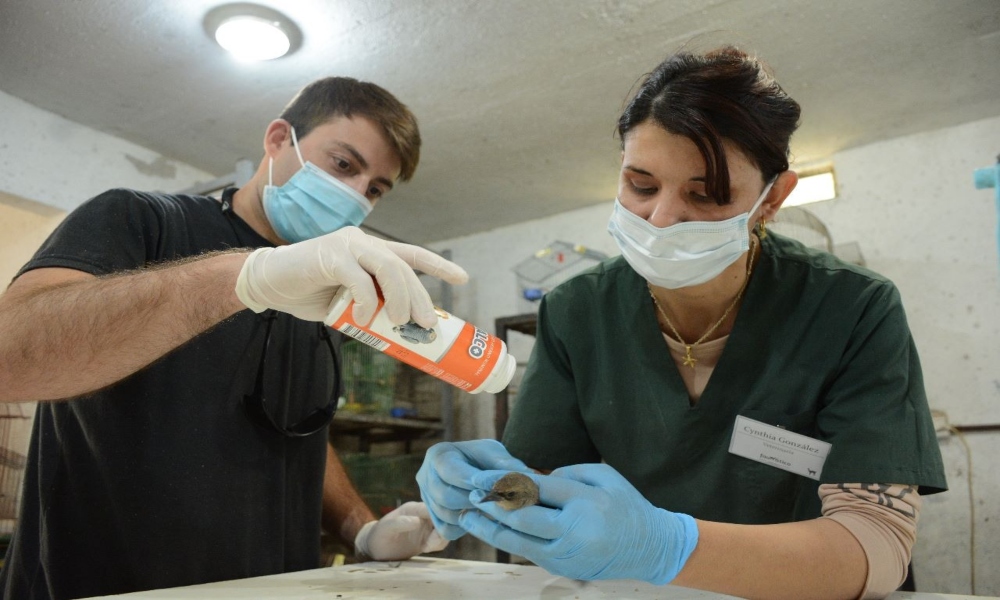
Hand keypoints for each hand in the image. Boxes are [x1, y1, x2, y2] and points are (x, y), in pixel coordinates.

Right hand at [235, 226, 467, 326]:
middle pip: (404, 268)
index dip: (439, 266)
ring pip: (389, 269)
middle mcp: (363, 242)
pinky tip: (363, 318)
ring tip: (399, 324)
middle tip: (426, 324)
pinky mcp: (330, 255)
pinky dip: (366, 303)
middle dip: (420, 297)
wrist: (268, 284)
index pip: (411, 255)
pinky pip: (359, 280)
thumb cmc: (309, 292)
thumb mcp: (348, 302)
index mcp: (370, 251)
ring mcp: (347, 245)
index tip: (462, 279)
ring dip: (400, 299)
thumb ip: (371, 307)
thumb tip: (397, 333)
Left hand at [353, 502, 448, 560]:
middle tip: (430, 544)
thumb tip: (417, 521)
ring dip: (442, 537)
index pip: (433, 508)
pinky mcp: (429, 537)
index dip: (438, 518)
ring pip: (445, 527)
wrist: (376, 549)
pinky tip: (428, 549)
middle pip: (443, 517)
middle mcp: (422, 515)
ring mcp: (427, 526)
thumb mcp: (385, 530)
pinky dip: (440, 543)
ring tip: (427, 547)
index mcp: (413, 509)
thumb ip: (399, 523)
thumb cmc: (378, 537)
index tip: (435, 533)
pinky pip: (442, 538)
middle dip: (443, 529)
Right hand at [416, 440, 531, 539]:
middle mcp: (425, 475)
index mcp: (439, 454)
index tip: (495, 488)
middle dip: (474, 501)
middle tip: (498, 502)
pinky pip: (447, 530)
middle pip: (446, 496)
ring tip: (492, 508)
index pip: (452, 471)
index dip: (473, 481)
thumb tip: (528, 477)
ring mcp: (426, 498)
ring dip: (472, 514)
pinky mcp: (432, 517)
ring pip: (447, 515)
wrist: (475, 470)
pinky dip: (465, 527)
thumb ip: (507, 464)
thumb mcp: (495, 454)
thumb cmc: (486, 459)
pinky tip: (480, 517)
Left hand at [460, 464, 698, 584]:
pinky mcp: (563, 567)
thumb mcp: (604, 476)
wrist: (651, 548)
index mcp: (585, 503)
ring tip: (468, 516)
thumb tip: (532, 479)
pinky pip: (528, 552)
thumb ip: (568, 473)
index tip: (482, 475)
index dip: (505, 482)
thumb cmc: (626, 505)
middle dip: (492, 506)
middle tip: (469, 494)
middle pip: (523, 519)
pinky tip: (489, 530)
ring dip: (491, 528)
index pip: (537, 490)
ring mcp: (567, 554)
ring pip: (520, 541)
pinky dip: (506, 540)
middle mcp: (574, 531)